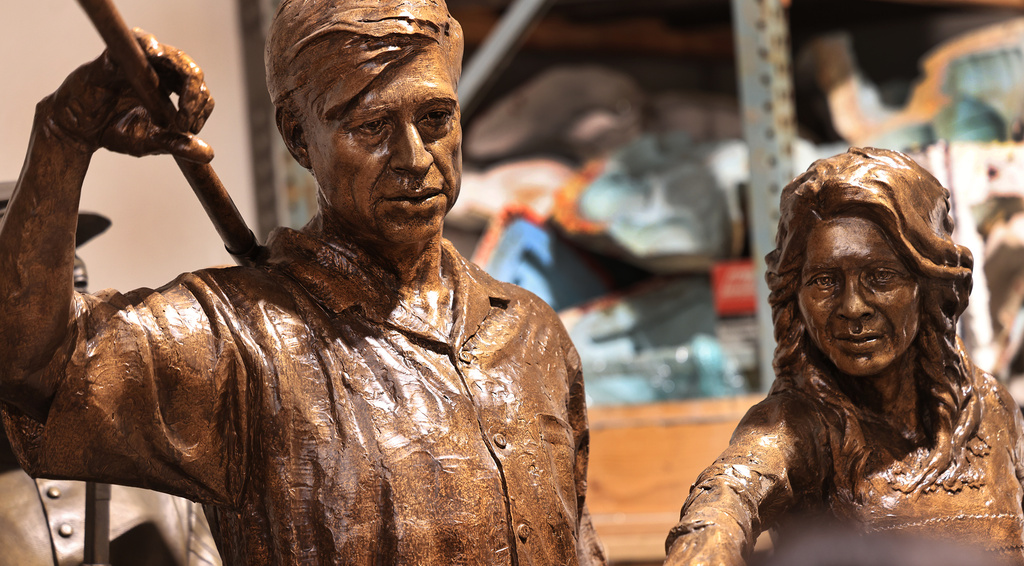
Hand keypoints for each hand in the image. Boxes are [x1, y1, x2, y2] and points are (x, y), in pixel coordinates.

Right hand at [39, 29, 213, 162]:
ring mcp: (138, 64)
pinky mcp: (115, 58)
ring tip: (187, 81)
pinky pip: (132, 43)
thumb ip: (178, 145)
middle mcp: (159, 74)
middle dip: (195, 91)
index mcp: (172, 93)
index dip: (200, 107)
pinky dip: (146, 44)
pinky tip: (154, 52)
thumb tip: (208, 154)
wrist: (79, 129)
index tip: (189, 128)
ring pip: (167, 54)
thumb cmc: (115, 131)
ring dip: (180, 65)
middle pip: (188, 69)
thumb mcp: (151, 142)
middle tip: (186, 117)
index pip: (199, 92)